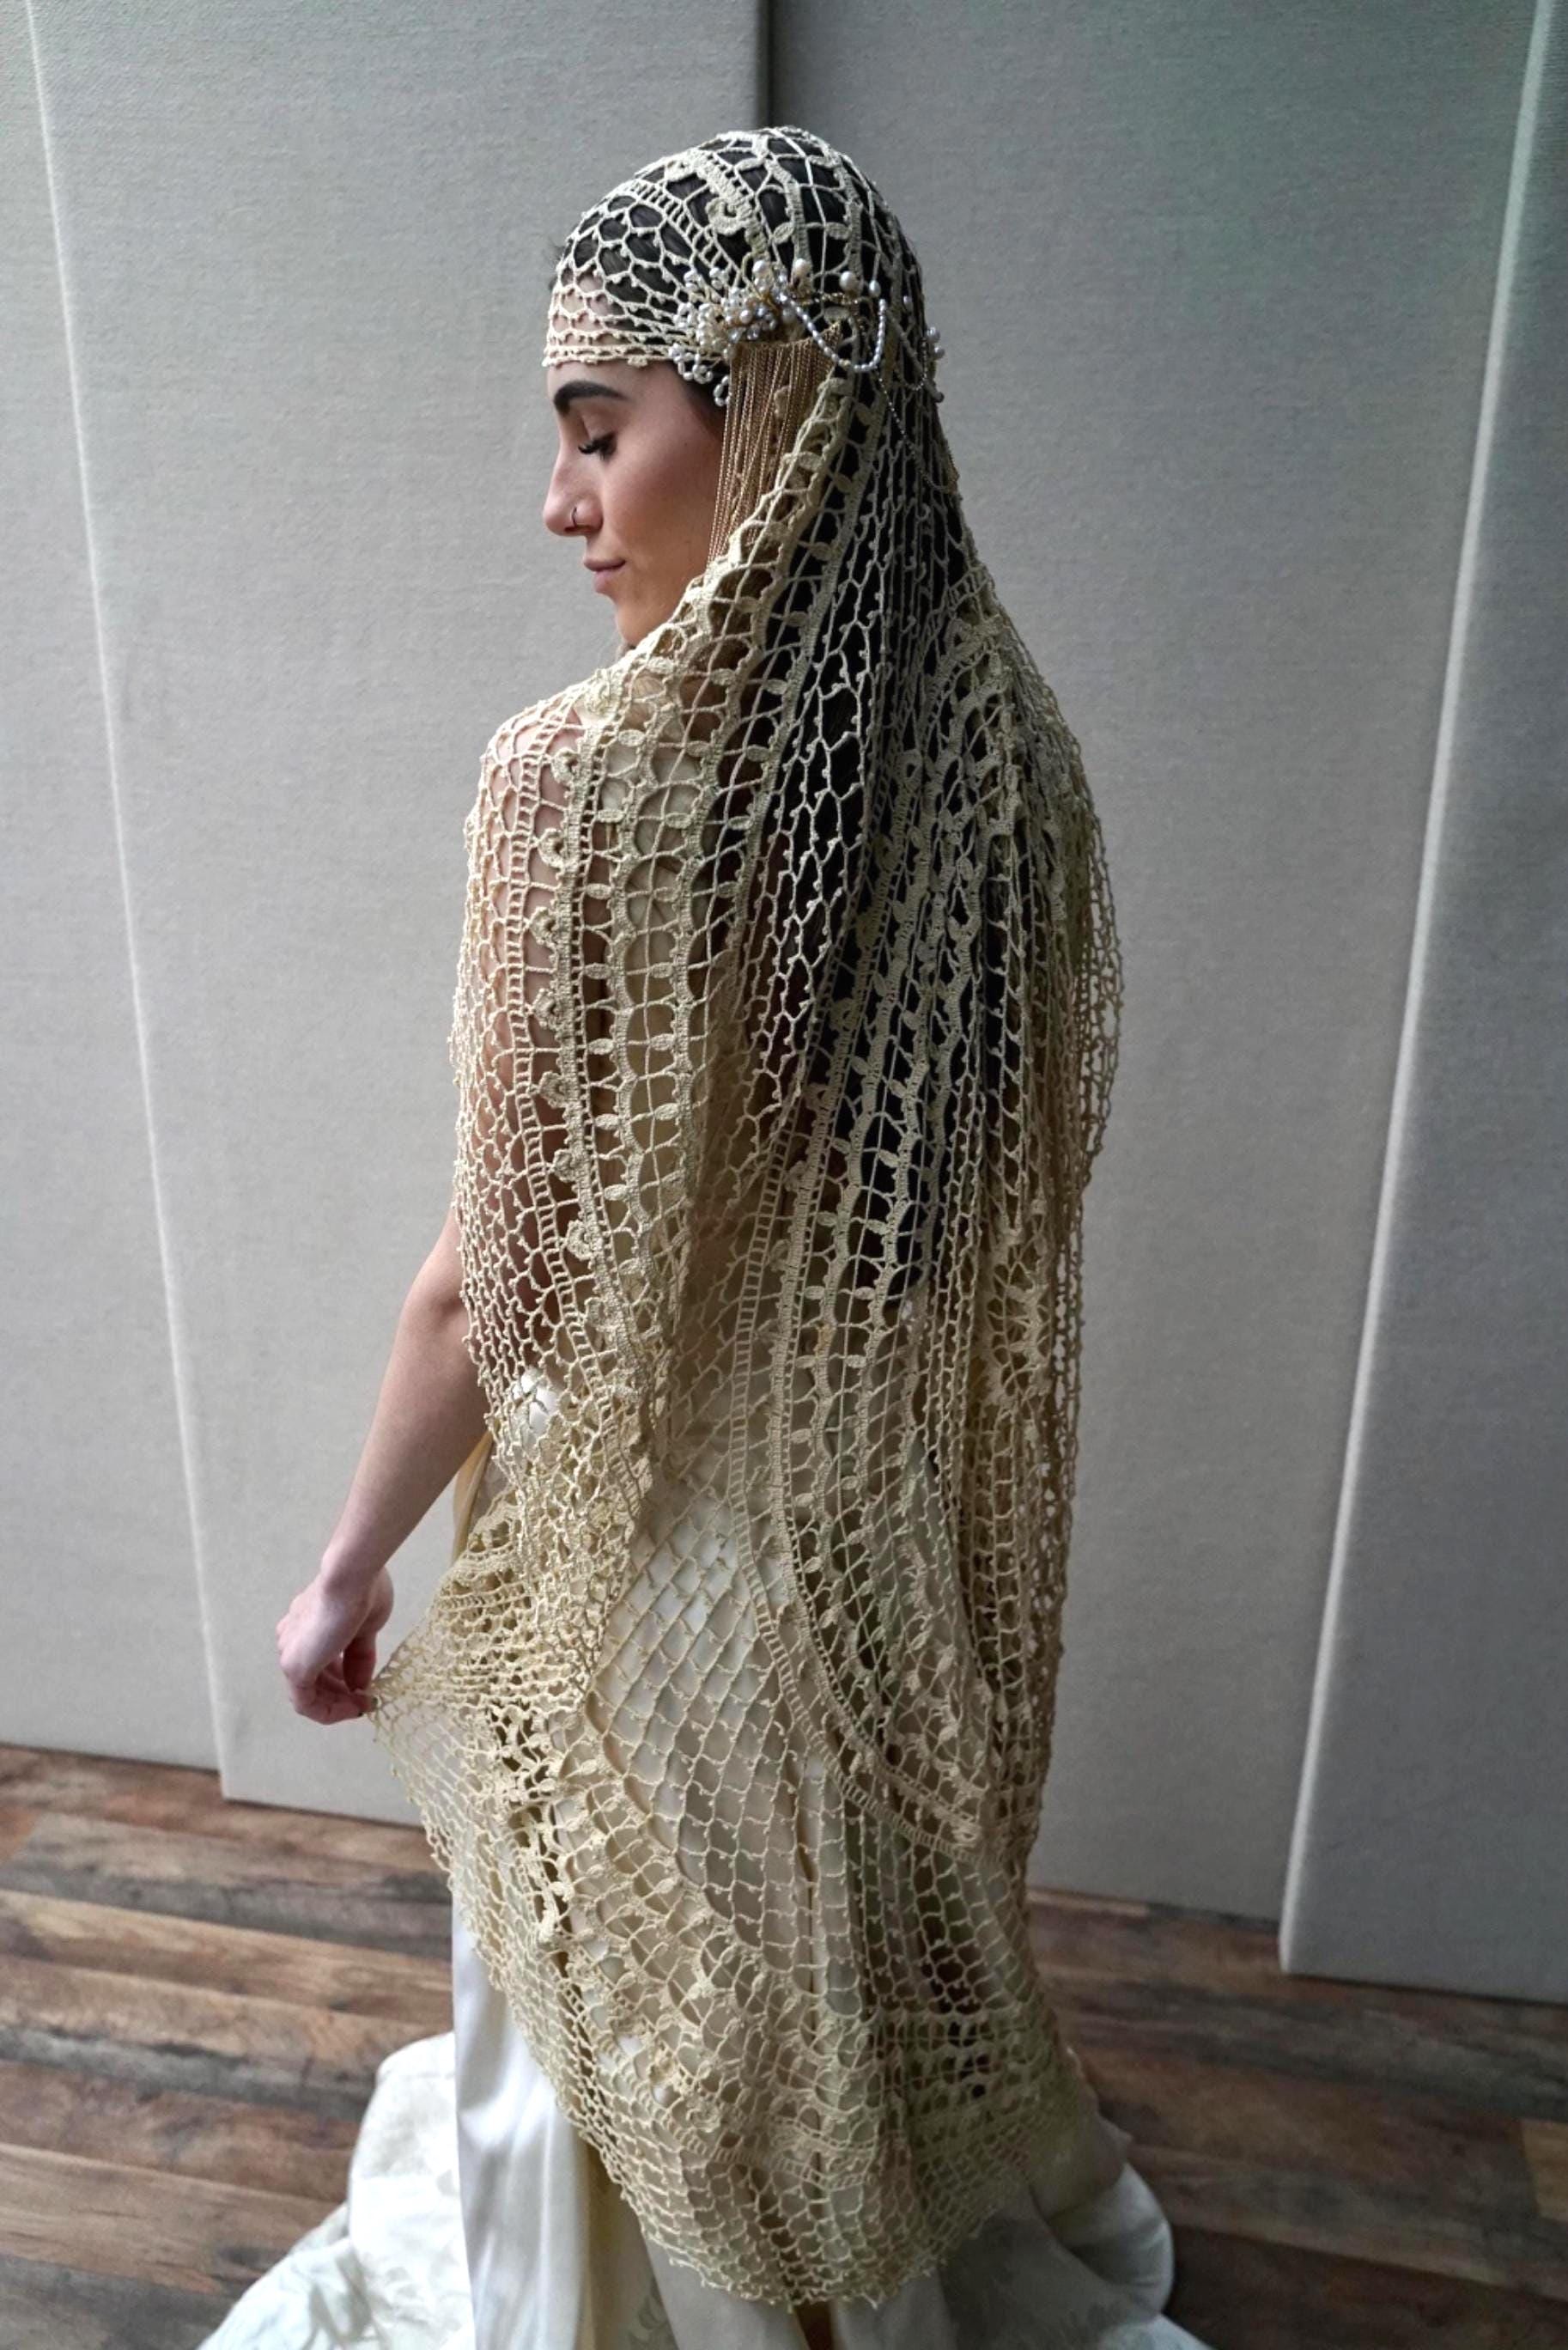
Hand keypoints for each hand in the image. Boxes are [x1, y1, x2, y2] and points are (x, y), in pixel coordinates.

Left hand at [276, 1566, 393, 1724]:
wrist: (352, 1578)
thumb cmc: (364, 1592)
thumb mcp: (366, 1629)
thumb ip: (359, 1659)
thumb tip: (359, 1686)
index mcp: (305, 1623)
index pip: (320, 1658)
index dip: (342, 1676)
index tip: (365, 1685)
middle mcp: (291, 1638)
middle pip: (312, 1677)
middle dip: (340, 1693)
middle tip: (365, 1700)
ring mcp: (290, 1653)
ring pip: (308, 1692)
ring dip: (336, 1704)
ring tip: (362, 1706)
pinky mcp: (294, 1668)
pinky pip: (306, 1703)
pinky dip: (329, 1711)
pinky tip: (353, 1709)